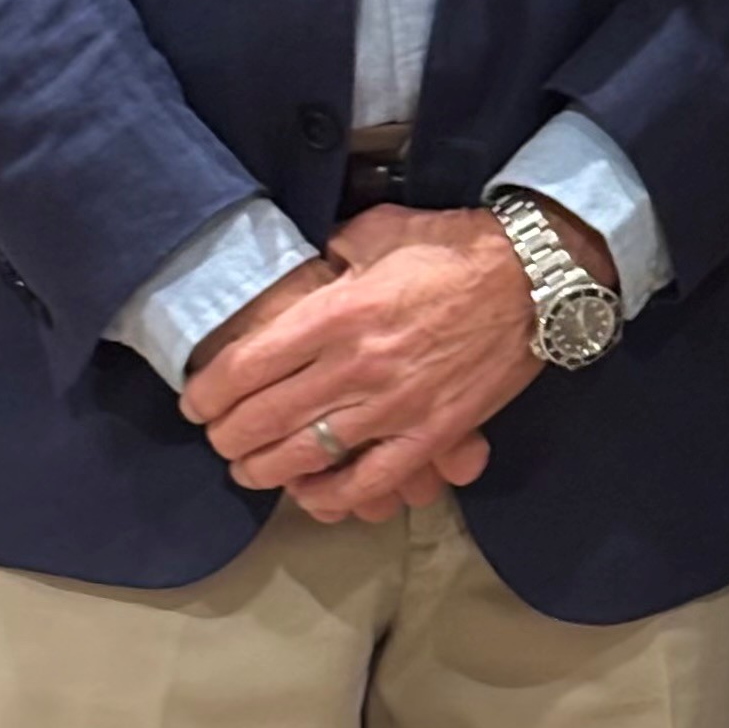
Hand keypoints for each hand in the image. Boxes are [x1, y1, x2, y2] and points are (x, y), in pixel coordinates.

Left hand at [181, 259, 468, 522]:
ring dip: (264, 469)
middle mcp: (354, 366)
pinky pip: (370, 481)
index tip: (195, 402)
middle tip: (218, 437)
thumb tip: (308, 270)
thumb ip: (331, 253)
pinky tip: (312, 494)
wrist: (533, 277)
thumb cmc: (454, 247)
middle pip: (262, 419)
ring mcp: (392, 407)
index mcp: (335, 314)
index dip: (207, 393)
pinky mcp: (430, 434)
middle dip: (226, 437)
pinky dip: (333, 496)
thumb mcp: (377, 231)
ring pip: (304, 456)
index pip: (245, 367)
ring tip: (249, 468)